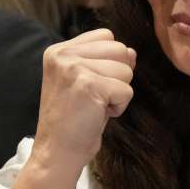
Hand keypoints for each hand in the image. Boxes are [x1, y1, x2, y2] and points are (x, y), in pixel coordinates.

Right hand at [33, 28, 135, 170]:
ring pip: (126, 70)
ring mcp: (73, 68)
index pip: (106, 35)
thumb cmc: (74, 121)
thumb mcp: (88, 83)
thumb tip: (132, 52)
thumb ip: (107, 62)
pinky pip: (126, 90)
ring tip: (95, 107)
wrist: (57, 153)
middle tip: (95, 98)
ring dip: (118, 93)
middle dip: (117, 76)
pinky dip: (119, 107)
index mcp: (59, 50)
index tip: (93, 85)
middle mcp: (62, 55)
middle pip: (119, 48)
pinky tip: (98, 115)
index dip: (110, 61)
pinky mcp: (87, 85)